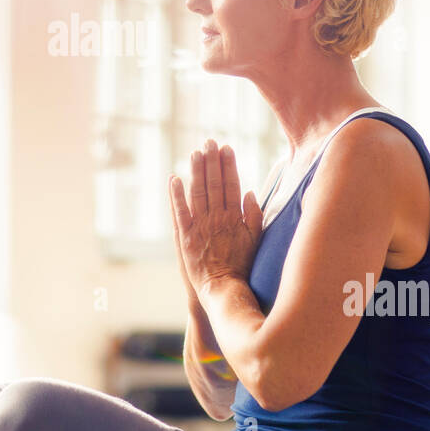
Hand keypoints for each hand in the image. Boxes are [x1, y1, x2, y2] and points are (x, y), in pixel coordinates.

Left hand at [169, 139, 263, 297]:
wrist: (223, 288)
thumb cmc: (241, 265)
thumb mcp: (255, 240)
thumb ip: (254, 215)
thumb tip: (250, 192)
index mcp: (235, 217)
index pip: (232, 184)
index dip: (229, 165)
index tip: (226, 148)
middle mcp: (217, 218)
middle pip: (215, 184)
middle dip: (212, 161)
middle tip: (209, 142)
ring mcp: (200, 226)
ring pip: (198, 192)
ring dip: (196, 171)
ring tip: (195, 153)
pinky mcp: (186, 236)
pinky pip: (180, 211)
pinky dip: (177, 195)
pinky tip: (174, 179)